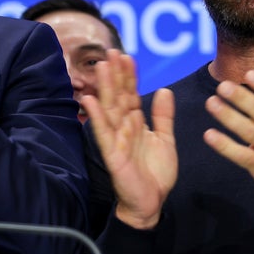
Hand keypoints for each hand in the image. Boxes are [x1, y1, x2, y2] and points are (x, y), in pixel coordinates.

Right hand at [81, 50, 176, 229]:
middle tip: (112, 52)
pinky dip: (96, 117)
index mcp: (135, 122)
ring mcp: (115, 139)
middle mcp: (123, 127)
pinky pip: (103, 132)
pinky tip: (89, 100)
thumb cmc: (155, 172)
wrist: (151, 202)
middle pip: (118, 96)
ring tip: (102, 67)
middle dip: (115, 74)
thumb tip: (165, 90)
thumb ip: (163, 116)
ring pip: (109, 109)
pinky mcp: (111, 153)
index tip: (127, 56)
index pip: (130, 94)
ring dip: (105, 88)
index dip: (129, 76)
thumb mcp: (165, 139)